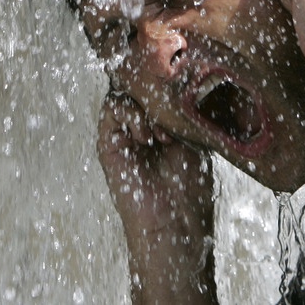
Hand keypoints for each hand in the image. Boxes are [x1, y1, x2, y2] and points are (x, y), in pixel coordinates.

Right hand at [97, 94, 216, 301]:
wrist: (176, 221)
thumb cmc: (190, 185)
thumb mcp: (196, 138)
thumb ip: (184, 111)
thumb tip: (182, 83)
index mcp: (161, 122)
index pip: (156, 87)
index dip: (166, 83)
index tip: (185, 97)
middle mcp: (141, 124)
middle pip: (138, 85)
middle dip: (156, 93)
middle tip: (173, 114)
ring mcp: (124, 132)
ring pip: (125, 91)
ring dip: (145, 107)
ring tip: (163, 136)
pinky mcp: (109, 143)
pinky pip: (112, 108)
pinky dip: (130, 114)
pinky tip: (149, 138)